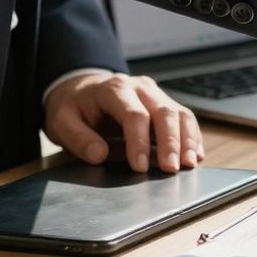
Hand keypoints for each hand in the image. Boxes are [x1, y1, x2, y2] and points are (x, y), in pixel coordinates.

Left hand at [44, 72, 202, 172]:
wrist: (82, 88)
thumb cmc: (73, 107)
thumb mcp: (61, 121)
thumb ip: (78, 138)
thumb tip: (99, 155)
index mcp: (114, 89)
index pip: (134, 114)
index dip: (139, 142)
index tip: (139, 167)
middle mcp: (140, 87)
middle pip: (164, 112)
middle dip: (170, 142)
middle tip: (171, 168)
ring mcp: (156, 94)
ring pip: (180, 113)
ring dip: (187, 140)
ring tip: (189, 164)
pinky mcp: (164, 103)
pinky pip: (185, 117)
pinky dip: (192, 136)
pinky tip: (195, 154)